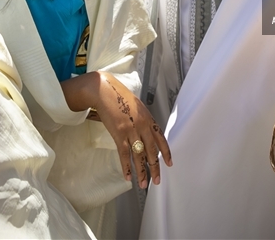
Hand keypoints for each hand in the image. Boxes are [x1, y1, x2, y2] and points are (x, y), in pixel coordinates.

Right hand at [91, 72, 171, 188]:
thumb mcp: (138, 107)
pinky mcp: (119, 134)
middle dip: (154, 168)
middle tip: (156, 180)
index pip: (161, 139)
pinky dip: (126, 167)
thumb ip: (144, 121)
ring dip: (141, 172)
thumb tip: (147, 133)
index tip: (169, 164)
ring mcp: (131, 131)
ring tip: (142, 184)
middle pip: (151, 151)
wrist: (105, 91)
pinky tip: (128, 176)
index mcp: (149, 119)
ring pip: (138, 156)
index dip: (166, 153)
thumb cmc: (120, 97)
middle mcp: (142, 126)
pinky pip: (124, 155)